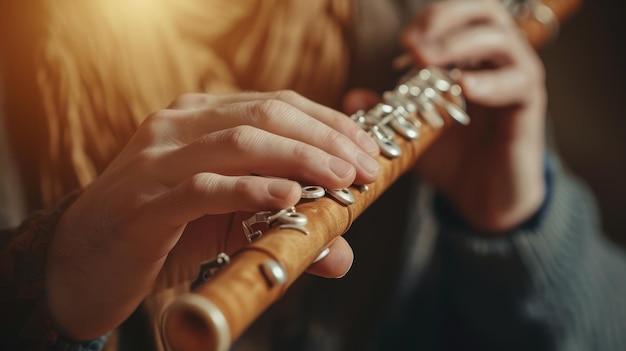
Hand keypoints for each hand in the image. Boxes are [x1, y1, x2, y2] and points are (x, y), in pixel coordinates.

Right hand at [46, 91, 379, 339]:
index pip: (276, 104)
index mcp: (199, 118)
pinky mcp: (145, 203)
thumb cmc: (162, 234)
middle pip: (265, 116)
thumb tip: (339, 253)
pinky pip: (206, 188)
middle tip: (364, 165)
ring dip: (299, 158)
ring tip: (340, 178)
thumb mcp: (228, 223)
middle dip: (323, 138)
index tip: (366, 148)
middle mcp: (178, 126)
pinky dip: (251, 190)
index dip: (327, 123)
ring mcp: (157, 161)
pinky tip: (288, 196)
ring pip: (240, 142)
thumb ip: (280, 226)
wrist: (81, 263)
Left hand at [347, 0, 546, 231]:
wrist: (482, 197)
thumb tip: (351, 98)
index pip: (458, 12)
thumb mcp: (409, 132)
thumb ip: (383, 112)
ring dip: (460, 46)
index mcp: (471, 55)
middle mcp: (498, 58)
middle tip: (413, 46)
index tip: (404, 42)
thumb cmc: (449, 157)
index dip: (432, 18)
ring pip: (502, 40)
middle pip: (484, 10)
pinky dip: (490, 83)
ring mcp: (518, 78)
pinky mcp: (529, 106)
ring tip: (428, 64)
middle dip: (444, 20)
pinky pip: (519, 82)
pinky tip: (463, 90)